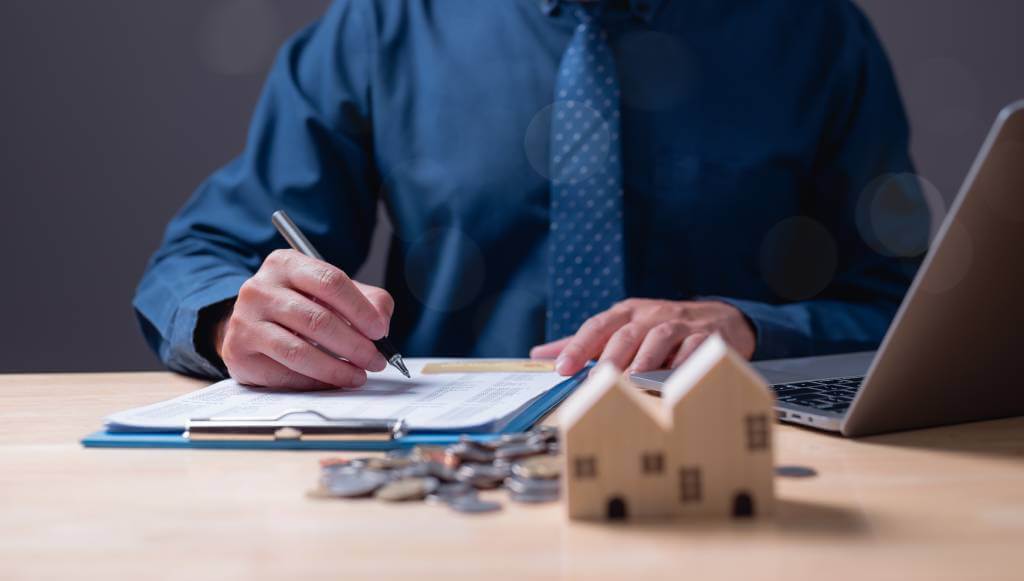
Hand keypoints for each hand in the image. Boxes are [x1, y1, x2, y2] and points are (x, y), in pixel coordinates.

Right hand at [215, 249, 393, 389]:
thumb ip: (366, 300)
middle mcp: (259, 288)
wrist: (252, 323)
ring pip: (298, 351)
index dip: (360, 309)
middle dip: (354, 345)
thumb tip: (381, 324)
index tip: (380, 331)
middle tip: (375, 360)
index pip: (330, 282)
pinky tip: (332, 382)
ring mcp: (244, 320)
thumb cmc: (299, 305)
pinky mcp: (238, 352)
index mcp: (286, 263)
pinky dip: (315, 382)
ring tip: (358, 375)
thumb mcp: (331, 293)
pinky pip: (283, 373)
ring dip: (336, 368)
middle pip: (317, 319)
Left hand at [530, 299, 754, 375]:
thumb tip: (538, 355)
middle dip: (609, 356)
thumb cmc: (660, 328)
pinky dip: (683, 364)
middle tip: (596, 378)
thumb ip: (583, 343)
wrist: (719, 318)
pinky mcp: (706, 337)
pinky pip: (694, 348)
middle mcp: (650, 315)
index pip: (597, 327)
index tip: (561, 369)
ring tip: (631, 380)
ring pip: (659, 338)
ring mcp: (680, 325)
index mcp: (626, 314)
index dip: (578, 346)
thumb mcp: (623, 328)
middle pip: (626, 333)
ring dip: (644, 359)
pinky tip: (672, 380)